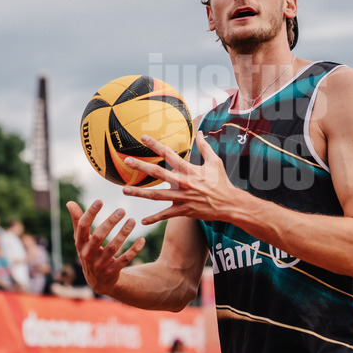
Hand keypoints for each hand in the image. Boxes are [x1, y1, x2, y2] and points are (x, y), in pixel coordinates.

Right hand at [66, 200, 143, 295]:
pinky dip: (134, 250)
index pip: (83, 227)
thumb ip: (77, 221)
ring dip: (123, 233)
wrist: (98, 281)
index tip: (100, 200)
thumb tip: (69, 202)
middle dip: (110, 222)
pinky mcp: (112, 271)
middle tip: (122, 209)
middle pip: (98, 236)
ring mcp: (100, 264)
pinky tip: (142, 239)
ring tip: (133, 220)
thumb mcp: (82, 240)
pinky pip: (124, 260)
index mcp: (80, 244)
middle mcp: (88, 254)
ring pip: (113, 247)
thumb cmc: (90, 253)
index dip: (90, 213)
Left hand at [121, 131, 236, 225]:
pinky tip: (142, 220)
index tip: (143, 137)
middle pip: (158, 173)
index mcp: (189, 170)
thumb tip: (200, 132)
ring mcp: (182, 198)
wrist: (229, 204)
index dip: (155, 145)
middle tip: (126, 160)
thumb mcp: (215, 162)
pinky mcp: (183, 211)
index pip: (169, 154)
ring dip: (139, 192)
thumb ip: (204, 146)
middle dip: (141, 166)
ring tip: (124, 189)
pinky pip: (165, 215)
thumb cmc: (221, 182)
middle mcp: (183, 183)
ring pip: (156, 195)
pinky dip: (154, 218)